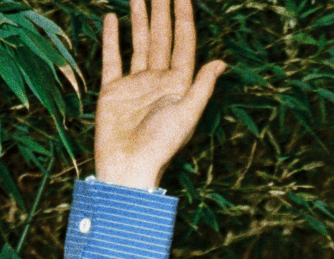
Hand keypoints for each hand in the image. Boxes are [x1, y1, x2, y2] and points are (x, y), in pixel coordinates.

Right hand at [94, 0, 227, 190]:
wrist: (127, 168)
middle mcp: (158, 81)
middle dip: (162, 11)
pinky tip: (111, 19)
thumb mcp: (187, 115)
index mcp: (179, 84)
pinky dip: (111, 39)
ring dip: (140, 19)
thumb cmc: (161, 146)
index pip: (183, 42)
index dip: (184, 17)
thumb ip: (203, 86)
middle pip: (162, 38)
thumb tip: (222, 61)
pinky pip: (112, 58)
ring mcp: (135, 84)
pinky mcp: (113, 91)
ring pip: (139, 43)